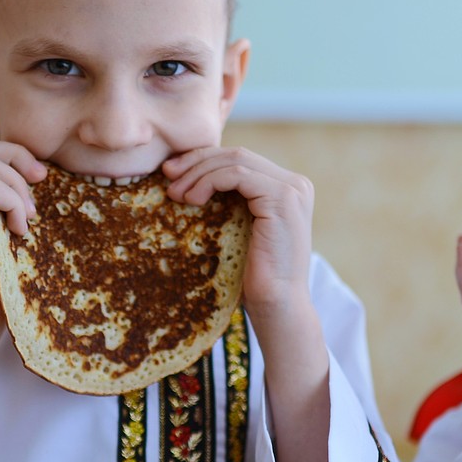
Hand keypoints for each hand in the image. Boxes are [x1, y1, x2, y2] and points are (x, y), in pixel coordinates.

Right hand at [0, 140, 47, 314]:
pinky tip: (18, 230)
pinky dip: (12, 204)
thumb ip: (9, 203)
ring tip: (27, 219)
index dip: (13, 155)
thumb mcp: (7, 231)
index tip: (40, 176)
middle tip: (41, 181)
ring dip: (16, 187)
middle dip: (16, 158)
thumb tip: (38, 174)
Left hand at [163, 146, 313, 316]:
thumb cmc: (253, 278)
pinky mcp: (283, 198)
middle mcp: (295, 184)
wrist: (277, 306)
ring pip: (235, 161)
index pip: (240, 160)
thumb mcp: (239, 231)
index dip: (204, 160)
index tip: (172, 173)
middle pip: (237, 155)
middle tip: (166, 175)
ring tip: (175, 193)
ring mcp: (292, 189)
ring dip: (198, 173)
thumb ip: (230, 203)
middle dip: (197, 161)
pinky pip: (237, 175)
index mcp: (286, 188)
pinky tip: (192, 199)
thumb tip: (188, 179)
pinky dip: (209, 181)